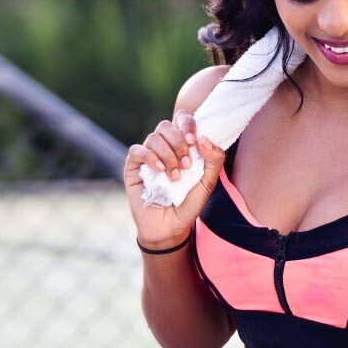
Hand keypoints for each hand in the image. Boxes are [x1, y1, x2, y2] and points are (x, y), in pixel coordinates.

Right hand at [123, 109, 225, 247]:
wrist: (171, 228)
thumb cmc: (189, 203)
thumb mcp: (208, 183)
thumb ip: (214, 159)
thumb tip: (203, 138)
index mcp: (181, 145)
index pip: (181, 119)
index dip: (187, 123)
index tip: (194, 140)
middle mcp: (163, 147)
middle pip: (166, 126)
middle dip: (179, 142)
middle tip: (187, 164)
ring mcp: (147, 156)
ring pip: (153, 138)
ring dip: (168, 156)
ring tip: (175, 177)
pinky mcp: (133, 168)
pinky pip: (137, 150)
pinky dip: (150, 157)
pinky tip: (159, 171)